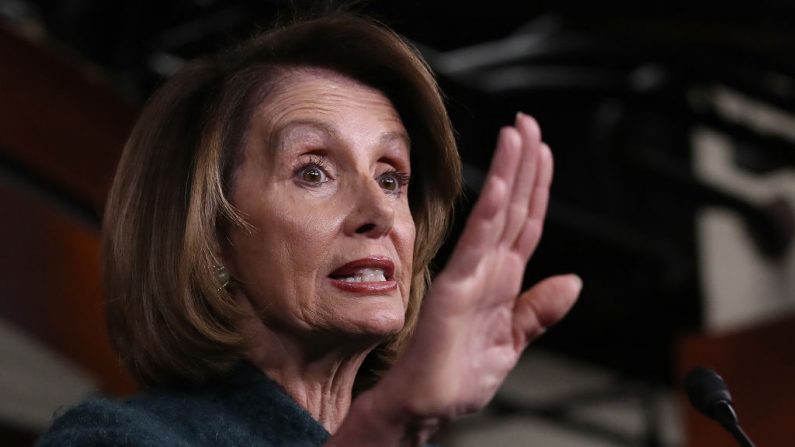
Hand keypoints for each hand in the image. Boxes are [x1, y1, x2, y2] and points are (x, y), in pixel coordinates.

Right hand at [376, 112, 580, 418]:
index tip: (543, 149)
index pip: (525, 223)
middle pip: (513, 207)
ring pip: (497, 215)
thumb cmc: (459, 376)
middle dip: (523, 163)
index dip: (537, 186)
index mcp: (503, 280)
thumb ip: (539, 310)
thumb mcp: (512, 342)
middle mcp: (488, 269)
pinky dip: (489, 214)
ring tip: (516, 134)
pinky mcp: (456, 289)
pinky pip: (477, 245)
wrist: (428, 405)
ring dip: (509, 173)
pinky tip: (501, 185)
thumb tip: (572, 282)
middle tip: (528, 122)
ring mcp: (471, 275)